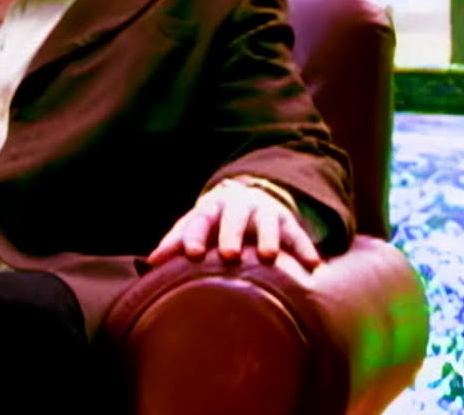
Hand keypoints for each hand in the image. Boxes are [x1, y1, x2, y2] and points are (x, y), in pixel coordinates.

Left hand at [149, 180, 320, 269]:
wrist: (250, 198)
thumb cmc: (216, 222)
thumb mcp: (196, 226)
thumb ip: (176, 242)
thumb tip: (150, 263)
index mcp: (211, 208)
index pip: (200, 219)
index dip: (194, 236)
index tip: (191, 254)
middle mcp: (238, 206)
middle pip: (234, 217)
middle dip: (231, 234)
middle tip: (228, 255)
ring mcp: (265, 212)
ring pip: (267, 221)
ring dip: (267, 237)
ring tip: (267, 257)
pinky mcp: (288, 222)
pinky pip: (298, 235)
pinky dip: (305, 248)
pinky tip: (313, 266)